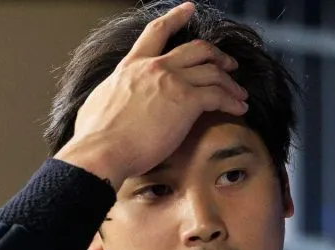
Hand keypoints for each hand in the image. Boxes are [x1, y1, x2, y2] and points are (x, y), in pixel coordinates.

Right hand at [54, 1, 248, 188]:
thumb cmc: (95, 136)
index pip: (157, 33)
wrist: (102, 150)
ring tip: (239, 93)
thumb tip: (113, 99)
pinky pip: (219, 95)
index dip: (176, 17)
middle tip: (228, 64)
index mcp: (131, 66)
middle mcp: (154, 67)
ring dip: (231, 81)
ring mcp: (172, 82)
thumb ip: (115, 93)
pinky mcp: (187, 102)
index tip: (189, 9)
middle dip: (217, 54)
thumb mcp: (99, 101)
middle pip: (196, 48)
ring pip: (213, 71)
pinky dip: (233, 101)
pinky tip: (239, 108)